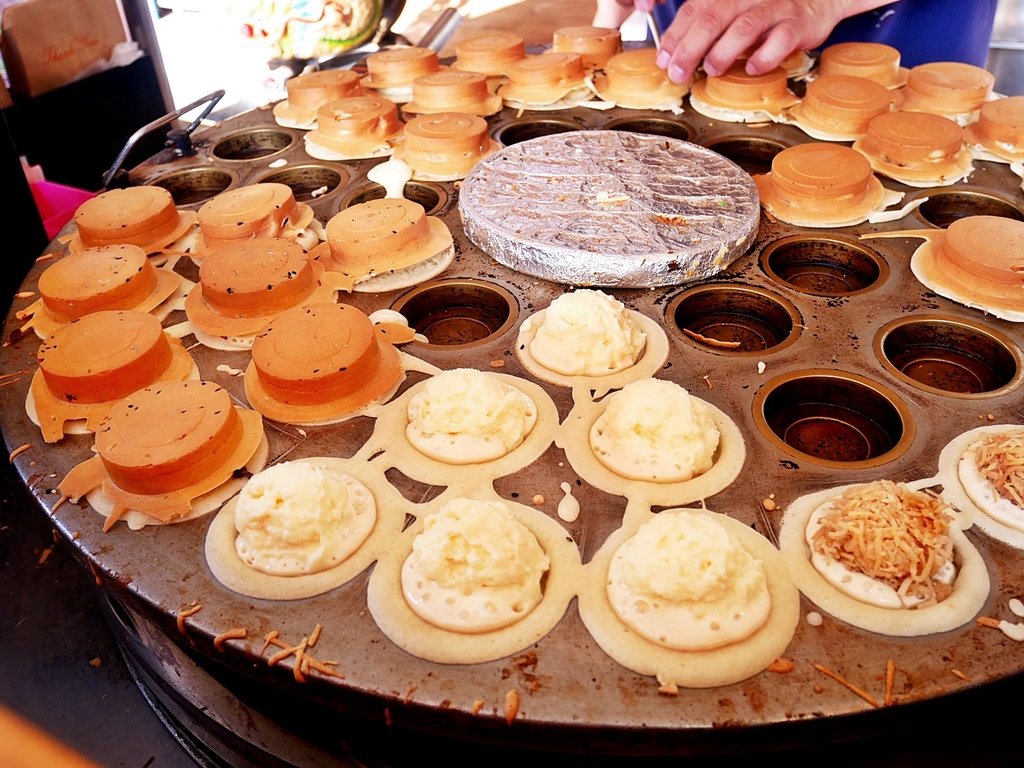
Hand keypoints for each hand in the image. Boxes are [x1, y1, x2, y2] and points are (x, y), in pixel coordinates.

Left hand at [654, 0, 894, 82]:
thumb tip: (676, 53)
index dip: (676, 35)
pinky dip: (763, 58)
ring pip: (743, 27)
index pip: (694, 8)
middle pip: (712, 18)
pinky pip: (780, 40)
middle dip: (690, 48)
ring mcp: (775, 7)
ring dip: (723, 52)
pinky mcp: (798, 23)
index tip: (663, 59)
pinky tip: (752, 70)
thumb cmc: (769, 9)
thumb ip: (709, 24)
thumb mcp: (735, 8)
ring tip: (712, 70)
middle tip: (678, 73)